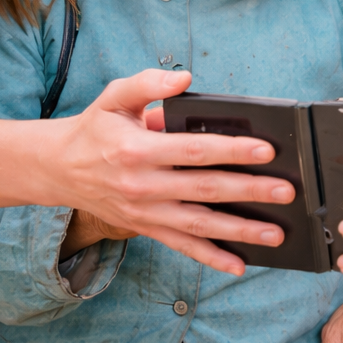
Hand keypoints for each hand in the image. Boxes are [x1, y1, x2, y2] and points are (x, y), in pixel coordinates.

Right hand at [43, 69, 295, 275]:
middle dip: (248, 191)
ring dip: (239, 231)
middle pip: (204, 189)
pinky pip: (182, 246)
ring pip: (198, 224)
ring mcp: (144, 212)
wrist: (58, 169)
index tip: (265, 150)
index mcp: (137, 149)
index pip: (192, 150)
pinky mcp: (145, 228)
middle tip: (285, 191)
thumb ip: (147, 83)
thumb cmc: (95, 129)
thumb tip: (184, 79)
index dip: (230, 150)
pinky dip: (211, 257)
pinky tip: (239, 264)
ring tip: (275, 232)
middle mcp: (142, 185)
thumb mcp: (113, 96)